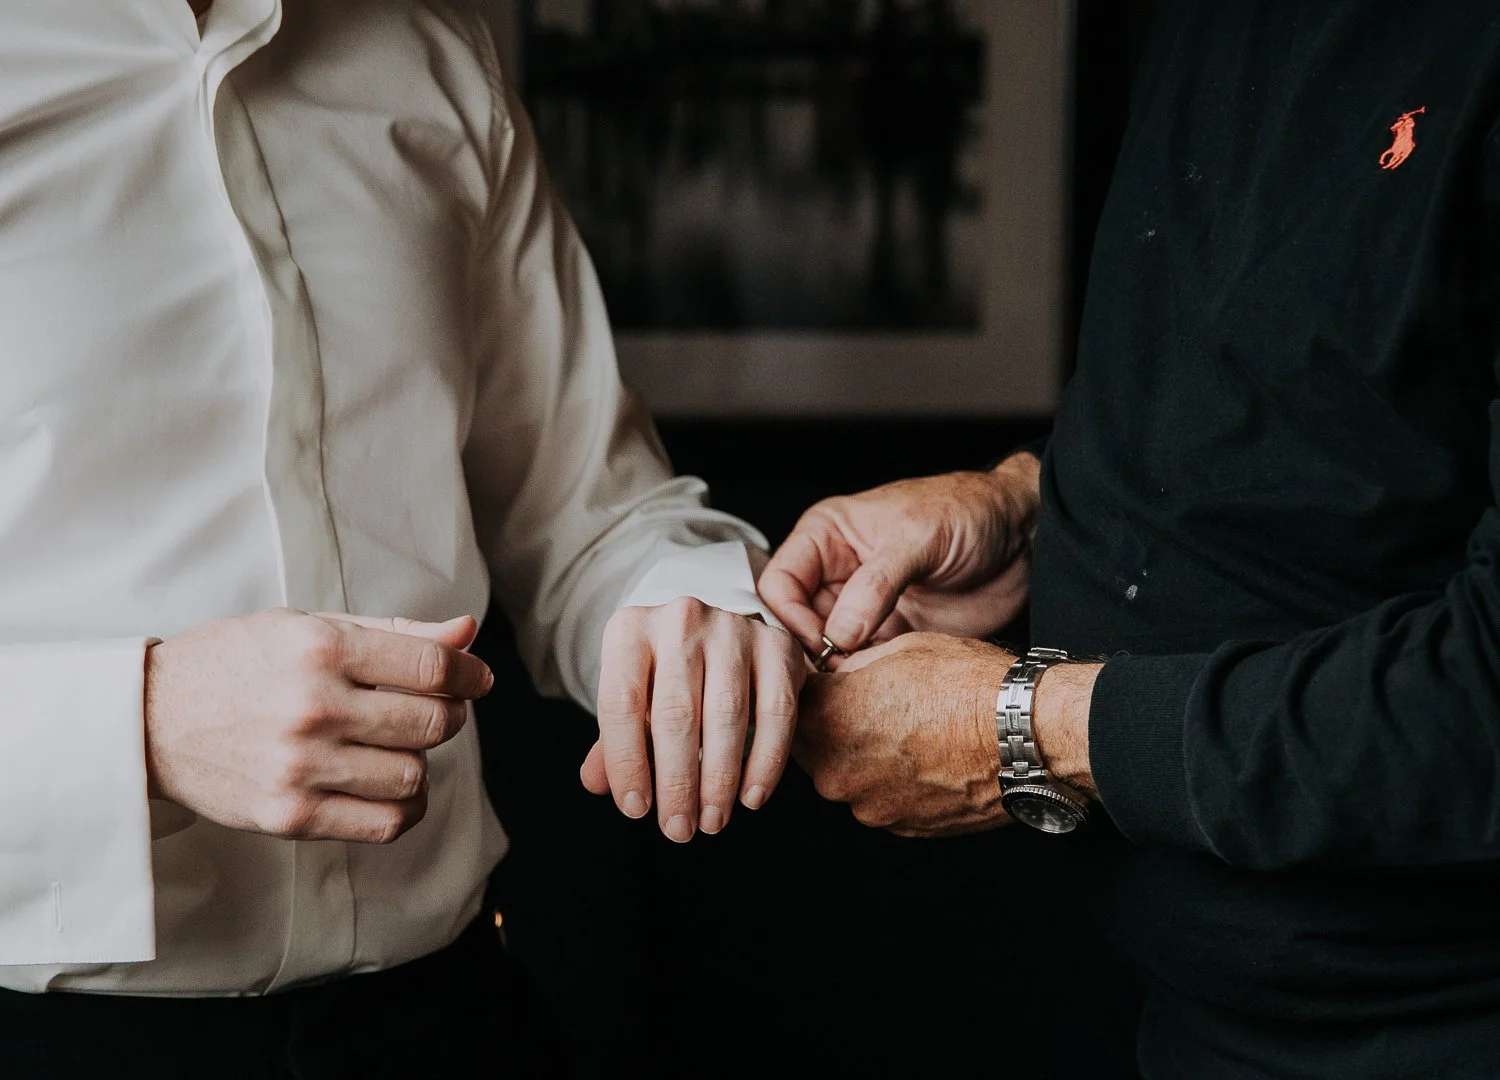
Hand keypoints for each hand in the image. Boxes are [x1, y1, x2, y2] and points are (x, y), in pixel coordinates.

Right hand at [144, 608, 492, 844]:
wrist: (148, 719)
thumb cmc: (236, 663)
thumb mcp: (308, 627)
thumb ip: (393, 632)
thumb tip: (466, 631)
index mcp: (321, 647)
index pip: (432, 665)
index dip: (470, 674)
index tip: (477, 679)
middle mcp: (314, 706)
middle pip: (432, 722)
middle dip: (450, 715)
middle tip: (438, 710)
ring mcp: (301, 766)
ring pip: (414, 775)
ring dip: (422, 760)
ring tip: (401, 746)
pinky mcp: (290, 816)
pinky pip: (385, 823)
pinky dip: (407, 808)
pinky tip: (396, 788)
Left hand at [579, 598, 804, 842]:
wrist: (718, 630)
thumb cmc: (665, 675)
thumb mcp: (633, 696)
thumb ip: (613, 740)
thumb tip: (595, 782)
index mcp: (630, 630)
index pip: (620, 703)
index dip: (627, 762)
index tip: (636, 810)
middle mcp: (681, 619)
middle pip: (676, 713)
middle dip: (677, 782)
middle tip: (679, 830)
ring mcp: (733, 628)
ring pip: (727, 714)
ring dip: (719, 779)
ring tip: (712, 821)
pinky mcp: (777, 644)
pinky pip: (776, 711)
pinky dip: (765, 761)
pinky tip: (751, 796)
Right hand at [759, 452, 1040, 659]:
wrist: (1022, 537)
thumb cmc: (967, 512)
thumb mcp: (918, 537)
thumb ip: (875, 584)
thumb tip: (837, 634)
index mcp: (827, 536)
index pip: (779, 583)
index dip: (788, 617)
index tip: (818, 644)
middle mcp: (836, 574)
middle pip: (794, 623)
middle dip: (808, 652)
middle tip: (832, 675)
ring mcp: (862, 607)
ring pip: (824, 650)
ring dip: (836, 670)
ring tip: (857, 682)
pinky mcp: (890, 635)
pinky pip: (861, 664)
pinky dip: (863, 678)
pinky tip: (878, 685)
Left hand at [796, 632, 1097, 837]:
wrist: (1025, 736)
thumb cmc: (968, 684)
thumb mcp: (900, 649)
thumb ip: (852, 668)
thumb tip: (838, 675)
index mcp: (826, 717)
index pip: (791, 701)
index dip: (810, 688)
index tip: (826, 681)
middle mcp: (836, 770)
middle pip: (811, 746)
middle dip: (831, 726)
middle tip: (870, 706)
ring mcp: (868, 806)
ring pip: (848, 777)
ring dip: (863, 758)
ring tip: (908, 732)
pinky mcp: (901, 828)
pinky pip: (881, 800)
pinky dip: (893, 783)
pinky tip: (925, 758)